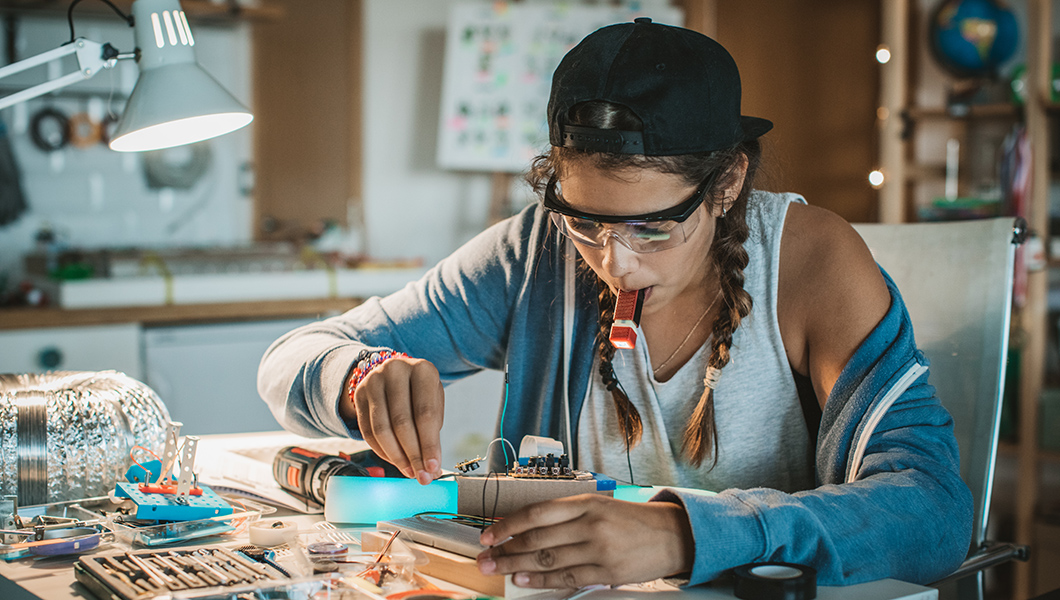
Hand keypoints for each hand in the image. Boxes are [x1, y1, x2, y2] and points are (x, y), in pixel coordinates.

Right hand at [341, 356, 443, 483]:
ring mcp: (374, 381)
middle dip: (412, 454)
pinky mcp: (359, 394)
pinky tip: (394, 460)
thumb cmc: (420, 392)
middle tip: (421, 475)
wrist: (394, 374)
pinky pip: (367, 431)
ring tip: (409, 471)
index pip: (426, 414)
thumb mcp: (433, 403)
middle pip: (402, 423)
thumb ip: (432, 433)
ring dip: (396, 457)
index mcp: (423, 370)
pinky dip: (381, 451)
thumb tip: (430, 468)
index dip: (429, 444)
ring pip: (382, 429)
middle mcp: (396, 370)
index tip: (433, 467)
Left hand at [476, 494, 693, 587]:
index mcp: (586, 502)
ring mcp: (599, 550)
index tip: (488, 534)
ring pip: (548, 559)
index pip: (536, 513)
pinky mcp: (607, 573)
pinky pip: (567, 578)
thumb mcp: (600, 505)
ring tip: (497, 569)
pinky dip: (542, 581)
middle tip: (484, 558)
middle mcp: (590, 524)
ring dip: (517, 566)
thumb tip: (526, 527)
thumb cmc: (631, 519)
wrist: (672, 535)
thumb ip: (567, 515)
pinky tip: (524, 581)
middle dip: (505, 549)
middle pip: (537, 538)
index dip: (508, 525)